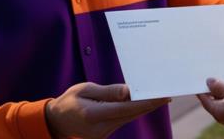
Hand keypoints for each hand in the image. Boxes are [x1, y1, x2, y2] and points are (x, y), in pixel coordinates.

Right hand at [45, 82, 168, 138]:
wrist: (56, 122)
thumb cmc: (69, 101)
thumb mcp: (85, 89)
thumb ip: (108, 92)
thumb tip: (128, 92)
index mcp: (93, 115)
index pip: (127, 108)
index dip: (146, 102)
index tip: (162, 96)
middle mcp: (101, 128)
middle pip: (132, 114)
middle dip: (150, 104)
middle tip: (167, 93)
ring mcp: (104, 134)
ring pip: (129, 118)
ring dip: (144, 107)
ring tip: (159, 95)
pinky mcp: (105, 134)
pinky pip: (123, 121)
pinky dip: (134, 111)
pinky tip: (143, 102)